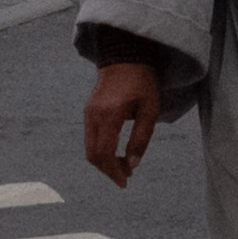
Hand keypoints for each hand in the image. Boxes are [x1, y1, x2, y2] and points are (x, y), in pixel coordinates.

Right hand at [84, 60, 161, 186]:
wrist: (125, 56)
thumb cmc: (142, 82)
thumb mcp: (149, 110)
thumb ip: (141, 139)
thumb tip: (132, 165)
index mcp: (110, 115)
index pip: (104, 153)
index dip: (114, 171)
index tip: (125, 182)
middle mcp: (94, 115)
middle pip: (93, 155)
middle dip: (108, 170)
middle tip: (126, 177)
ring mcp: (88, 113)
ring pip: (90, 148)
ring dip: (105, 162)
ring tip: (124, 166)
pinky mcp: (88, 111)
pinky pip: (91, 138)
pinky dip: (101, 150)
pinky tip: (116, 152)